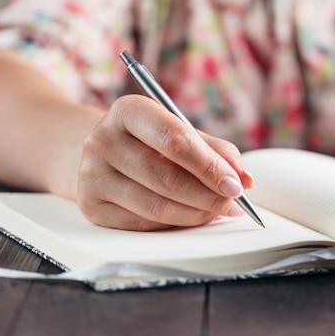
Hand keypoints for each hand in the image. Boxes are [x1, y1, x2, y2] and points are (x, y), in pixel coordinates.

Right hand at [77, 94, 252, 229]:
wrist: (101, 151)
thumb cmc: (149, 140)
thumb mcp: (180, 131)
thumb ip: (214, 151)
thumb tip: (244, 178)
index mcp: (128, 111)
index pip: (174, 140)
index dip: (209, 166)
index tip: (236, 184)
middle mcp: (102, 140)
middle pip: (167, 178)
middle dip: (209, 196)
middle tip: (234, 204)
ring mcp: (91, 175)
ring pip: (157, 207)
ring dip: (196, 215)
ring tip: (218, 212)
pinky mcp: (91, 206)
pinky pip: (144, 224)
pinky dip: (175, 225)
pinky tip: (191, 217)